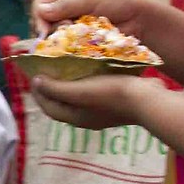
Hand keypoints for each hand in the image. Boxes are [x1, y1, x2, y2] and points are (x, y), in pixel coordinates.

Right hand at [29, 0, 147, 34]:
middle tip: (68, 30)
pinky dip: (70, 45)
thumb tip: (40, 11)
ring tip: (78, 37)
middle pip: (43, 22)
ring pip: (54, 35)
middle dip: (53, 28)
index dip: (40, 17)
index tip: (45, 30)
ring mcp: (70, 24)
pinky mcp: (76, 38)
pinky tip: (78, 45)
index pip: (39, 4)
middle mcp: (62, 8)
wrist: (137, 18)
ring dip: (63, 37)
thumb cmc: (117, 1)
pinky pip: (66, 44)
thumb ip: (66, 5)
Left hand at [30, 70, 156, 130]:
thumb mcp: (79, 91)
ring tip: (65, 66)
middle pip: (62, 101)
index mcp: (75, 117)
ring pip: (78, 96)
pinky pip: (94, 91)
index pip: (48, 106)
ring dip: (70, 83)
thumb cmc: (111, 95)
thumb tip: (36, 82)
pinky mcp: (115, 102)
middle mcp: (86, 117)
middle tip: (47, 68)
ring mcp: (102, 111)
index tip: (33, 73)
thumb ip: (56, 88)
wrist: (149, 100)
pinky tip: (89, 69)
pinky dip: (86, 81)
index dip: (38, 92)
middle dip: (52, 86)